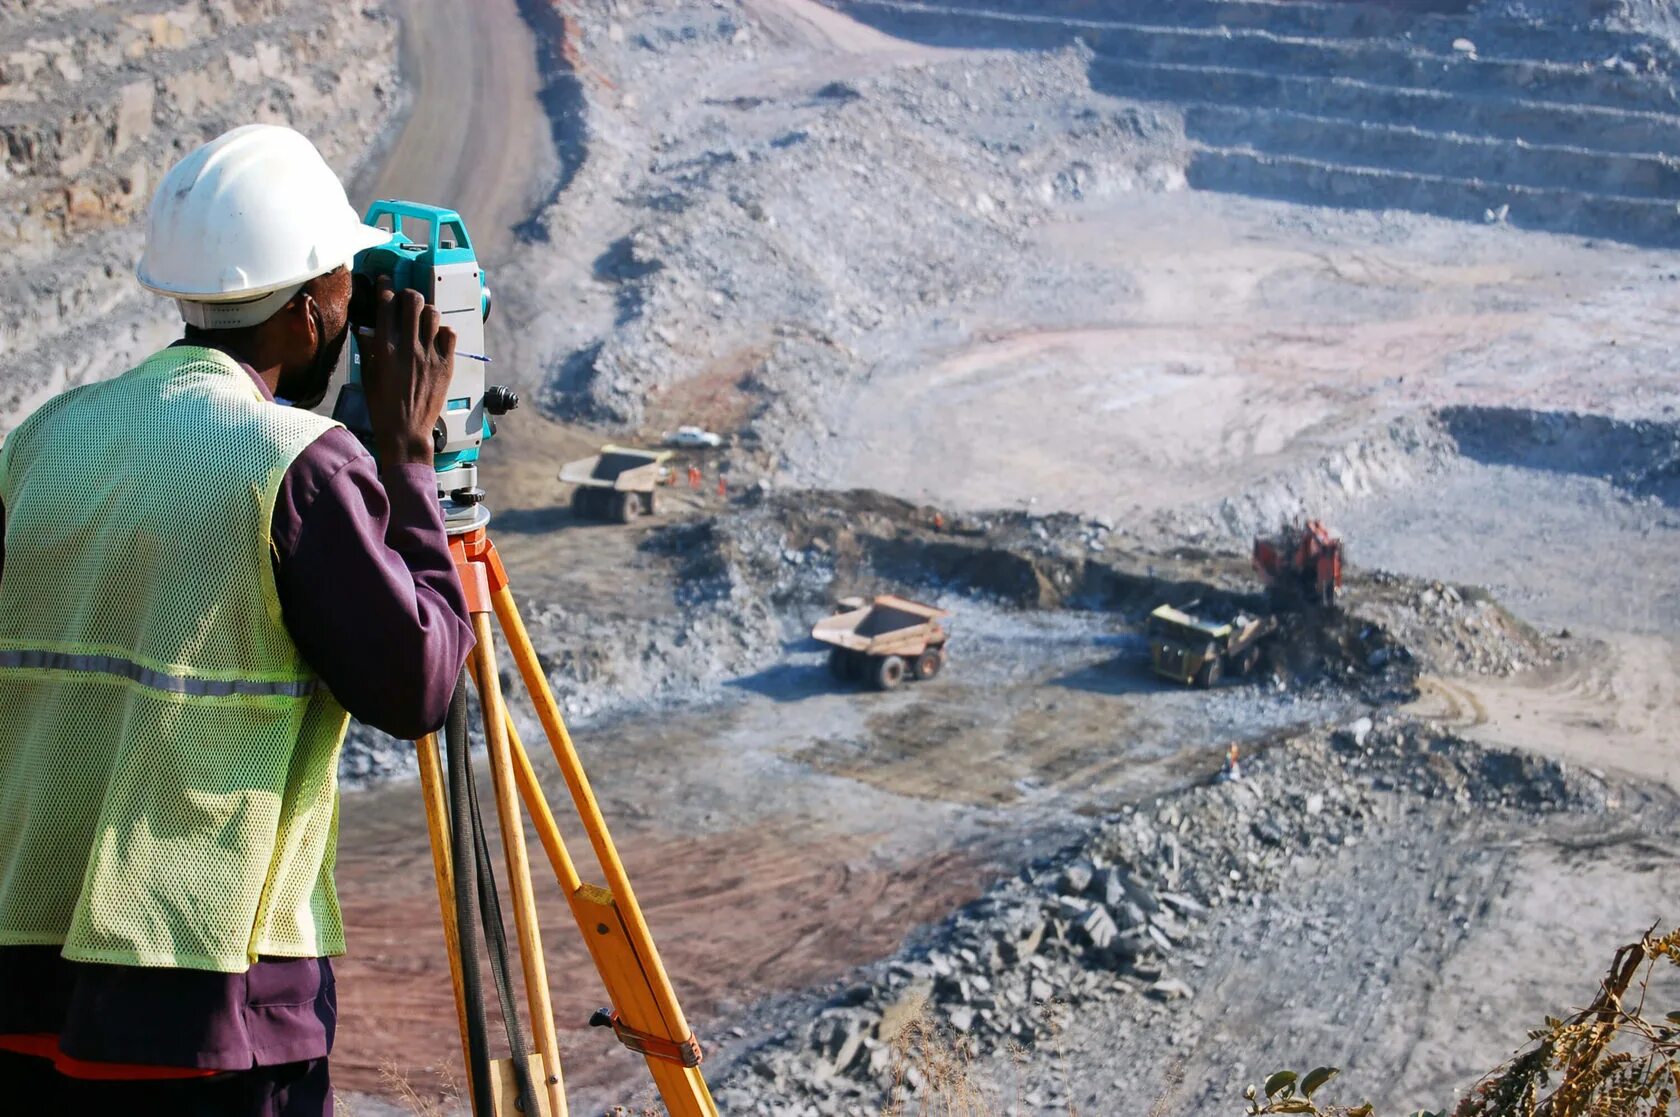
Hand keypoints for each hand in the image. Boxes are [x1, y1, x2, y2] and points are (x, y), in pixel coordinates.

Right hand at [359, 276, 456, 466]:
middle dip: (408, 294)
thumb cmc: (383, 406)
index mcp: (386, 349)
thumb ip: (367, 348)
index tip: (384, 281)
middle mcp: (409, 348)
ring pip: (433, 314)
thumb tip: (364, 327)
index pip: (386, 305)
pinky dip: (443, 330)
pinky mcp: (446, 365)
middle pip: (413, 301)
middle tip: (405, 299)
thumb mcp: (367, 374)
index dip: (385, 287)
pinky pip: (450, 334)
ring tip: (421, 318)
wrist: (406, 431)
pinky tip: (436, 336)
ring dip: (426, 311)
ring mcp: (430, 355)